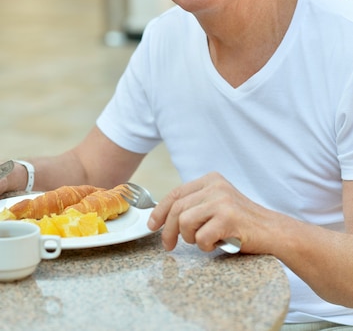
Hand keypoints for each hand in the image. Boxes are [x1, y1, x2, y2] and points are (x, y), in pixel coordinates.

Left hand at [147, 172, 270, 252]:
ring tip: (205, 241)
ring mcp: (222, 201)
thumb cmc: (242, 223)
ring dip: (191, 239)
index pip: (176, 193)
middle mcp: (215, 186)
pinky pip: (201, 237)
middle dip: (168, 231)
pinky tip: (218, 244)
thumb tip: (164, 216)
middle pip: (177, 208)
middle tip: (169, 246)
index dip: (160, 210)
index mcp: (211, 179)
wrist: (273, 231)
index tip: (153, 224)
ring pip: (185, 222)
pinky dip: (206, 246)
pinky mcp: (228, 218)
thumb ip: (196, 204)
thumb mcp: (217, 204)